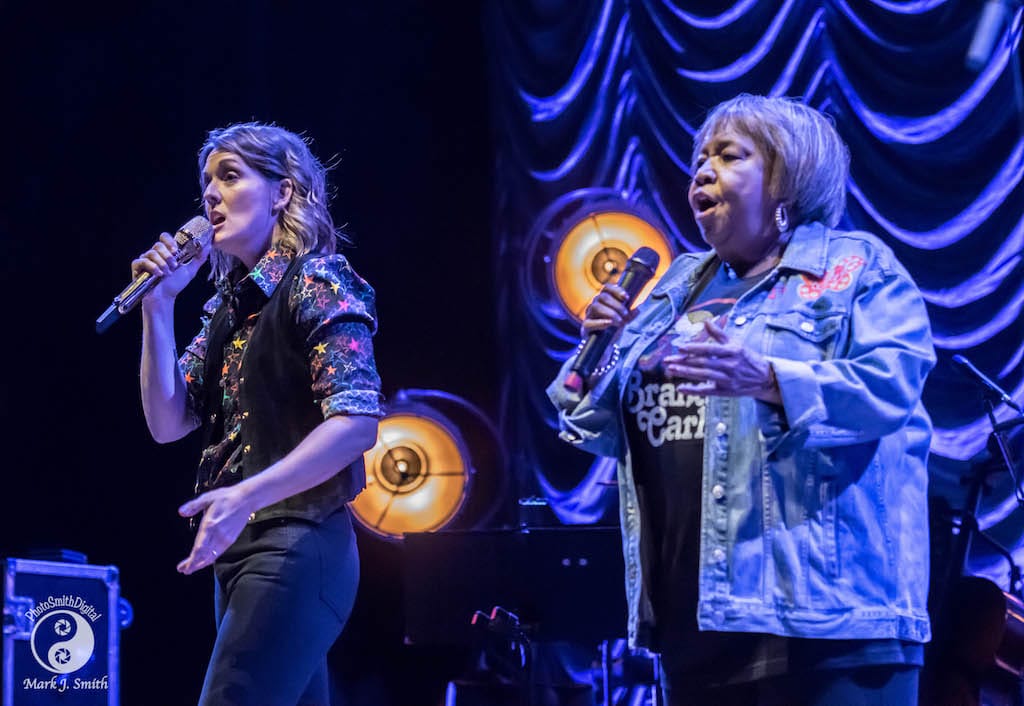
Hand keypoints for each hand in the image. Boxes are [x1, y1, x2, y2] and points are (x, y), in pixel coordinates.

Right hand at [131, 232, 208, 302]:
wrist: (164, 298)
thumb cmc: (175, 285)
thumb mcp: (190, 270)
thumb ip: (199, 258)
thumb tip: (209, 245)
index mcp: (166, 252)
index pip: (165, 237)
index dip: (170, 241)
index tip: (176, 250)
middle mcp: (155, 254)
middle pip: (158, 244)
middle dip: (167, 255)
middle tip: (174, 265)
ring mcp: (145, 260)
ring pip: (151, 253)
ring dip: (162, 263)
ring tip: (167, 273)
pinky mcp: (137, 267)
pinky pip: (142, 261)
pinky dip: (152, 267)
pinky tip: (158, 275)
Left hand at [176, 486, 252, 574]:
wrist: (246, 499)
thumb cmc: (226, 497)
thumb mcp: (207, 498)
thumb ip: (193, 506)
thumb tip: (181, 512)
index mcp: (210, 525)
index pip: (199, 548)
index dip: (191, 560)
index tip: (183, 567)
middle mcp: (218, 534)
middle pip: (204, 555)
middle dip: (194, 565)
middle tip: (184, 571)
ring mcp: (225, 538)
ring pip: (212, 556)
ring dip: (201, 564)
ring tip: (191, 568)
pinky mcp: (230, 539)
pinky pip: (219, 553)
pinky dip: (211, 559)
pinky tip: (205, 560)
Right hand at [581, 283, 636, 336]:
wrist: (606, 346)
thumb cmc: (614, 329)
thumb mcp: (625, 320)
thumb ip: (630, 314)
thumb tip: (636, 309)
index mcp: (603, 300)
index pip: (606, 288)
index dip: (616, 290)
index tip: (627, 298)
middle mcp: (594, 305)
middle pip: (603, 297)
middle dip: (617, 305)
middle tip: (626, 315)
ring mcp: (589, 316)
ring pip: (596, 307)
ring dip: (610, 313)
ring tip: (620, 322)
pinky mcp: (585, 328)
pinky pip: (589, 323)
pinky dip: (600, 322)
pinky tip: (609, 323)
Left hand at [663, 319, 778, 400]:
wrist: (764, 378)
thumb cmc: (747, 358)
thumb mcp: (736, 343)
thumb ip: (719, 334)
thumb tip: (706, 321)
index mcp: (731, 352)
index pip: (709, 350)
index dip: (694, 348)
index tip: (680, 347)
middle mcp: (729, 366)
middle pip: (702, 363)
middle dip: (684, 361)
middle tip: (667, 360)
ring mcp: (727, 380)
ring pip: (703, 376)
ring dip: (686, 373)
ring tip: (671, 369)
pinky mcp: (725, 391)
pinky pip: (707, 391)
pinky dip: (694, 390)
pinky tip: (681, 388)